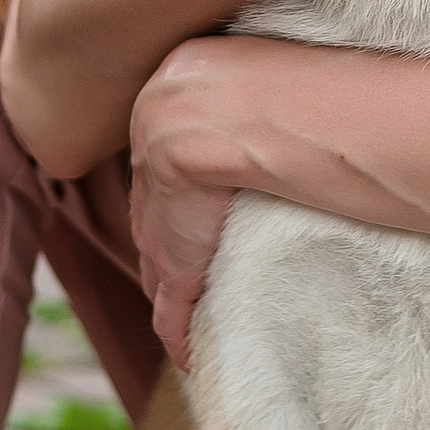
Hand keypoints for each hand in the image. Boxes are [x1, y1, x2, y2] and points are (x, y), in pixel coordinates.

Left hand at [129, 38, 242, 369]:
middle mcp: (149, 168)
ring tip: (190, 305)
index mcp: (162, 113)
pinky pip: (171, 310)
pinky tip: (189, 354)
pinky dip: (178, 333)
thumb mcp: (242, 75)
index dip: (175, 179)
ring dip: (171, 284)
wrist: (224, 112)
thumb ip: (242, 89)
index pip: (164, 158)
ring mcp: (159, 222)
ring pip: (157, 260)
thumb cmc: (263, 79)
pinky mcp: (175, 265)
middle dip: (164, 234)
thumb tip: (280, 84)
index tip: (189, 193)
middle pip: (153, 211)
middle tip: (182, 254)